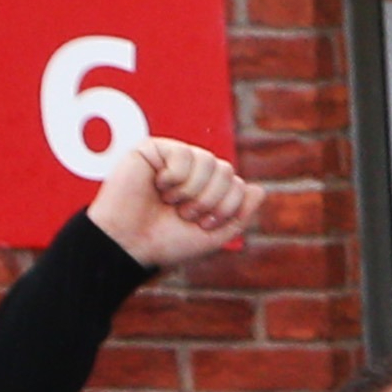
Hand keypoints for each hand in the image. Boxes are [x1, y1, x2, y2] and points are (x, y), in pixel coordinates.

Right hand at [88, 139, 258, 274]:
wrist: (131, 242)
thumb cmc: (168, 241)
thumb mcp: (214, 234)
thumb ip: (239, 214)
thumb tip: (260, 189)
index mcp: (208, 190)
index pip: (239, 186)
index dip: (227, 208)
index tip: (203, 225)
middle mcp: (192, 172)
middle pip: (226, 170)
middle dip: (211, 200)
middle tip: (186, 214)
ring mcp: (172, 158)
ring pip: (208, 160)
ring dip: (193, 190)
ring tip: (172, 203)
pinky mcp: (152, 149)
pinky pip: (183, 152)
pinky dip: (175, 176)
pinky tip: (159, 186)